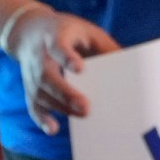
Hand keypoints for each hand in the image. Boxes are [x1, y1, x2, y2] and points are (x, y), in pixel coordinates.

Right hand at [0, 6, 120, 135]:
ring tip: (82, 115)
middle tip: (86, 107)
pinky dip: (41, 118)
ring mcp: (31, 72)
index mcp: (55, 36)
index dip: (67, 58)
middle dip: (65, 92)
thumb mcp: (87, 31)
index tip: (79, 69)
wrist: (29, 30)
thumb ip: (106, 47)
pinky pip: (32, 103)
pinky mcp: (29, 86)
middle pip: (47, 75)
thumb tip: (130, 68)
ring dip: (60, 106)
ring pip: (40, 92)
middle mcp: (39, 55)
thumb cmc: (68, 32)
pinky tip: (53, 129)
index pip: (58, 46)